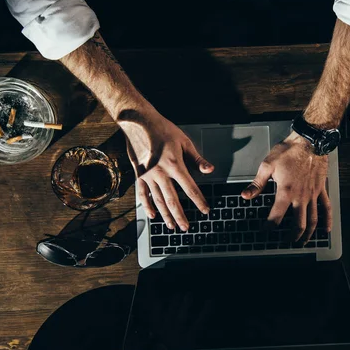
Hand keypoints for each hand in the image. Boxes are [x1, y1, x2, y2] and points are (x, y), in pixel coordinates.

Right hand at [118, 107, 213, 230]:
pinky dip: (147, 206)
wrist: (139, 123)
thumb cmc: (163, 130)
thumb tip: (210, 171)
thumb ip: (197, 160)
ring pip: (158, 200)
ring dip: (166, 215)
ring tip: (172, 226)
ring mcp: (148, 175)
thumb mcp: (184, 142)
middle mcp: (160, 173)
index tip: (205, 210)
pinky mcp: (139, 174)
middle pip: (173, 200)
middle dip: (180, 215)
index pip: (190, 188)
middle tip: (186, 227)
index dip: (199, 201)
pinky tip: (152, 215)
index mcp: (174, 165)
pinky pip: (142, 194)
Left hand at [241, 131, 331, 242]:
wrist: (310, 141)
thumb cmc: (289, 151)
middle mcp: (301, 196)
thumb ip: (257, 184)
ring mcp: (312, 194)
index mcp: (286, 191)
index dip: (269, 226)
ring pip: (313, 219)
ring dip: (308, 233)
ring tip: (303, 241)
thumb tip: (245, 196)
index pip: (276, 216)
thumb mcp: (267, 165)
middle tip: (286, 241)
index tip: (264, 230)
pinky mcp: (321, 189)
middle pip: (298, 223)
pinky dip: (327, 220)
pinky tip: (326, 230)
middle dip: (291, 236)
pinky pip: (326, 207)